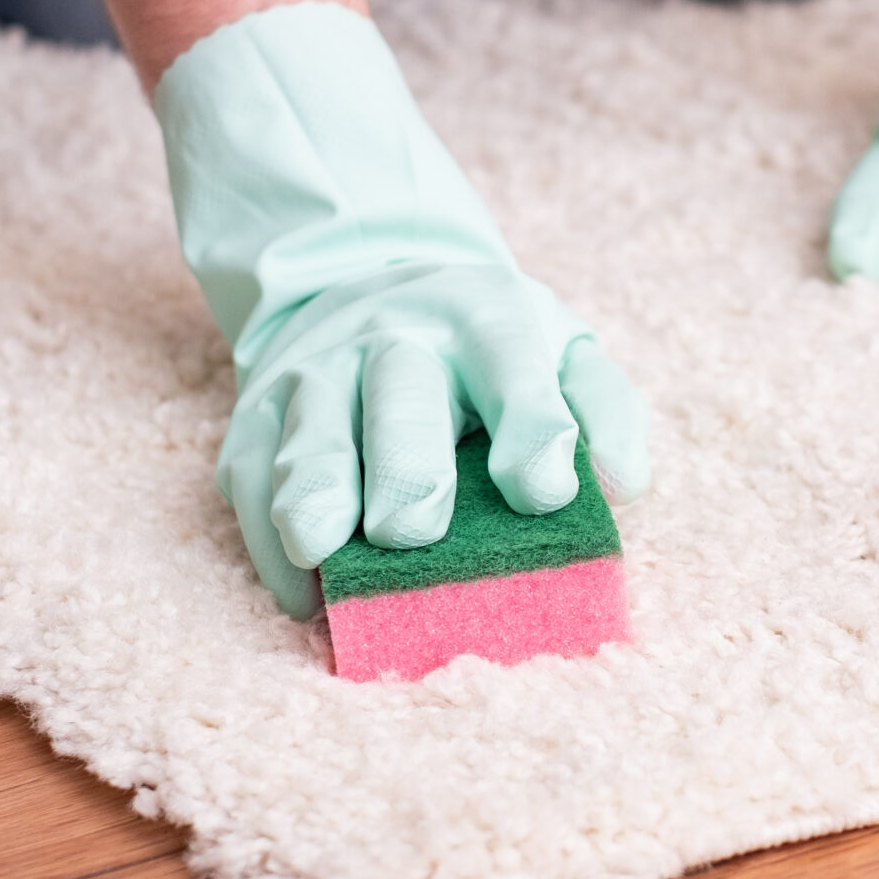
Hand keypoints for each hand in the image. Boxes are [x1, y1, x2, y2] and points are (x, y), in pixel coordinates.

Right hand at [157, 3, 648, 618]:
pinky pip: (253, 475)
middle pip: (400, 397)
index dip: (530, 430)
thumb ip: (603, 408)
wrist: (368, 287)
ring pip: (313, 431)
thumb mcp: (559, 349)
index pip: (513, 368)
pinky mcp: (257, 417)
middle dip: (406, 464)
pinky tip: (300, 591)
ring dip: (315, 489)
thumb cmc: (487, 349)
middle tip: (414, 529)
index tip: (544, 494)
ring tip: (322, 546)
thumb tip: (625, 483)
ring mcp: (318, 374)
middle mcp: (395, 338)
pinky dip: (269, 535)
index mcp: (485, 320)